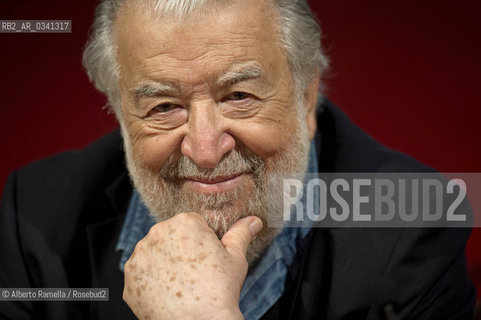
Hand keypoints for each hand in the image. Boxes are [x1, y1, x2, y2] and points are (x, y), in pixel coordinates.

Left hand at [123, 212, 262, 319]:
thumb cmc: (218, 291)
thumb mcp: (235, 258)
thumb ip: (241, 233)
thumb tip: (253, 221)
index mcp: (184, 223)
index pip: (192, 224)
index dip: (202, 241)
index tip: (206, 258)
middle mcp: (157, 234)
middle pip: (171, 236)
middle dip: (181, 249)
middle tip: (196, 271)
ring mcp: (140, 256)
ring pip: (155, 253)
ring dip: (165, 263)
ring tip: (182, 282)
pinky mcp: (130, 277)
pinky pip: (142, 273)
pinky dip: (152, 281)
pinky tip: (167, 291)